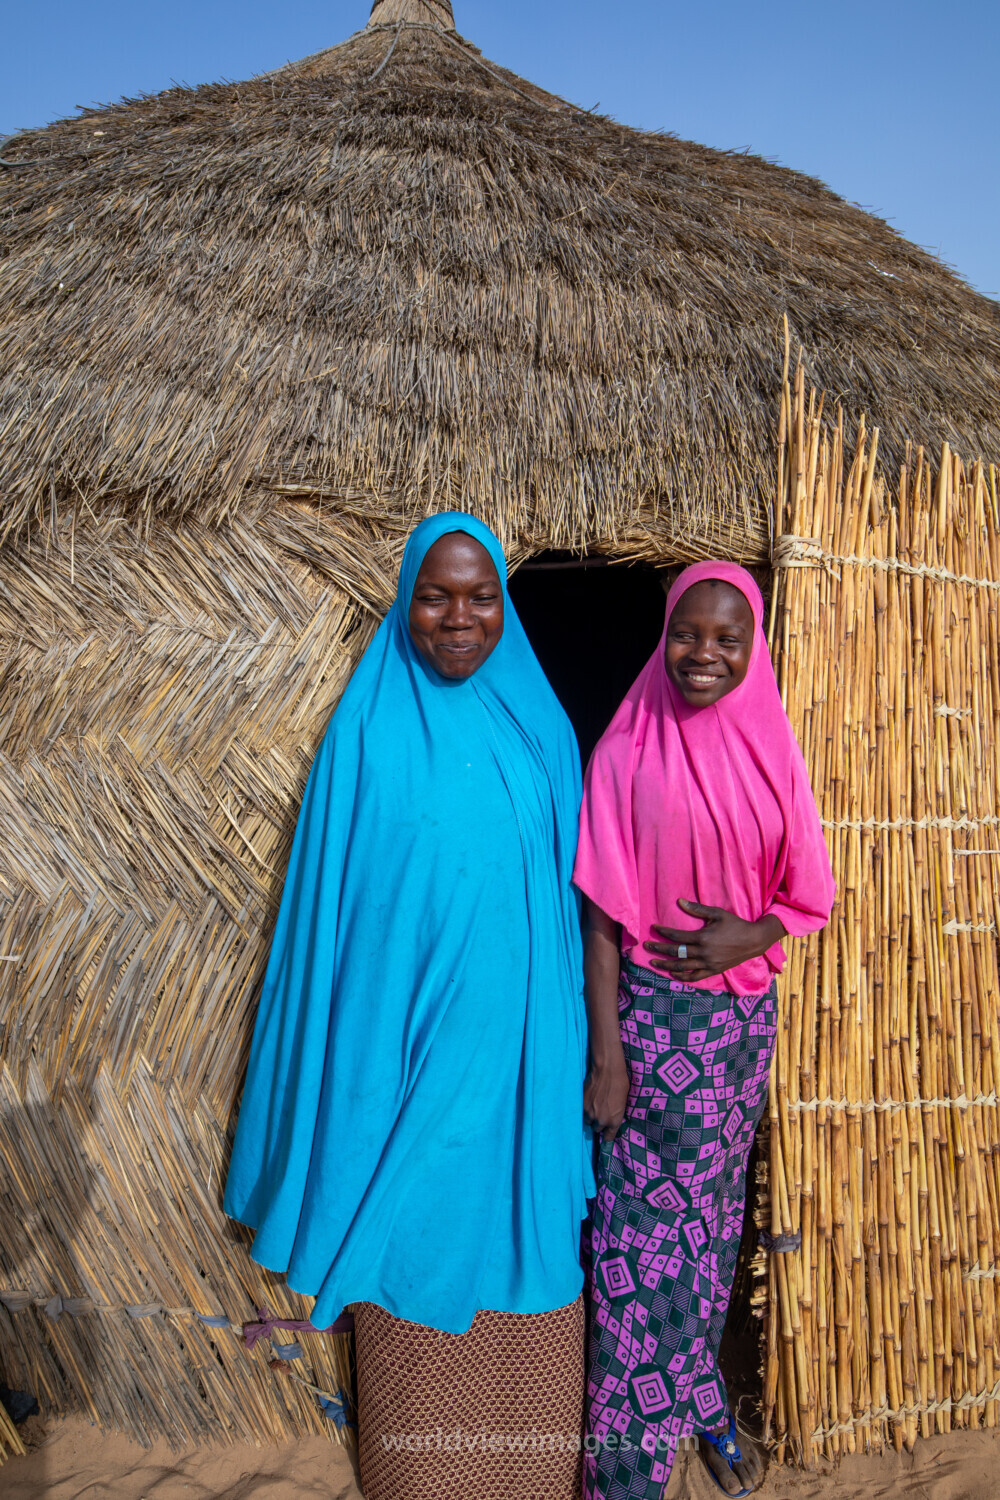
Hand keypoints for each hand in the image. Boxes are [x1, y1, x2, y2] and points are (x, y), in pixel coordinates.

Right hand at [584, 1055, 630, 1140]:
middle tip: (601, 1114)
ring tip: (594, 1106)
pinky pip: (582, 1111)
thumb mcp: (623, 1103)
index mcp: (614, 1121)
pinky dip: (585, 1108)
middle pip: (596, 1129)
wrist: (608, 1070)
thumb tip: (611, 1118)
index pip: (608, 1138)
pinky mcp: (582, 1104)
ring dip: (590, 1116)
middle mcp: (601, 1120)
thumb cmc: (620, 1084)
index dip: (607, 1135)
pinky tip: (590, 1100)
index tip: (606, 1133)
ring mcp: (590, 1113)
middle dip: (598, 1123)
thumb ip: (615, 1115)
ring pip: (588, 1121)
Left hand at [644, 900, 785, 982]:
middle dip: (659, 949)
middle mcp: (703, 953)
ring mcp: (708, 964)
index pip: (677, 936)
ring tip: (654, 963)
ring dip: (666, 965)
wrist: (753, 941)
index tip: (654, 928)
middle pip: (676, 953)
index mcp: (702, 938)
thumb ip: (697, 909)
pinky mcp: (713, 971)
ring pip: (682, 967)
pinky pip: (695, 977)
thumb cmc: (735, 924)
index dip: (663, 932)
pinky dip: (682, 977)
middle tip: (647, 946)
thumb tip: (679, 901)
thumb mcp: (717, 913)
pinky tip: (673, 974)